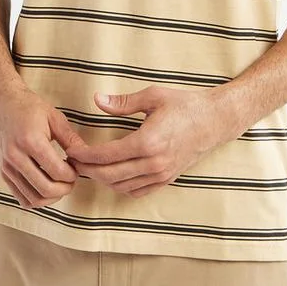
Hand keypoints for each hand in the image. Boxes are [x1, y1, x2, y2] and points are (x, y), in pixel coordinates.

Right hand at [0, 84, 91, 209]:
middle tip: (72, 179)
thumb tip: (86, 156)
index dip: (72, 174)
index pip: (57, 171)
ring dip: (52, 197)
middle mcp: (16, 157)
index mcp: (30, 141)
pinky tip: (47, 185)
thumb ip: (71, 139)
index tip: (77, 167)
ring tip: (60, 183)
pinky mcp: (3, 173)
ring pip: (33, 199)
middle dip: (65, 188)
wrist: (3, 103)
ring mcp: (7, 167)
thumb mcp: (54, 117)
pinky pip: (22, 199)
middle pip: (46, 189)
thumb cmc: (30, 107)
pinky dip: (38, 199)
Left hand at [64, 85, 225, 197]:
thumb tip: (97, 100)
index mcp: (148, 141)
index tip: (71, 150)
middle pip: (110, 175)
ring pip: (121, 186)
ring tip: (88, 167)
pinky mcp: (166, 179)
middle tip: (73, 161)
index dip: (85, 155)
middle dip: (88, 170)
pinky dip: (120, 186)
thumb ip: (123, 101)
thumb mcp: (153, 96)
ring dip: (101, 179)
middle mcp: (153, 163)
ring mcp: (161, 174)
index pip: (107, 155)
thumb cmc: (184, 104)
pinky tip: (111, 176)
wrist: (214, 120)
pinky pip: (137, 191)